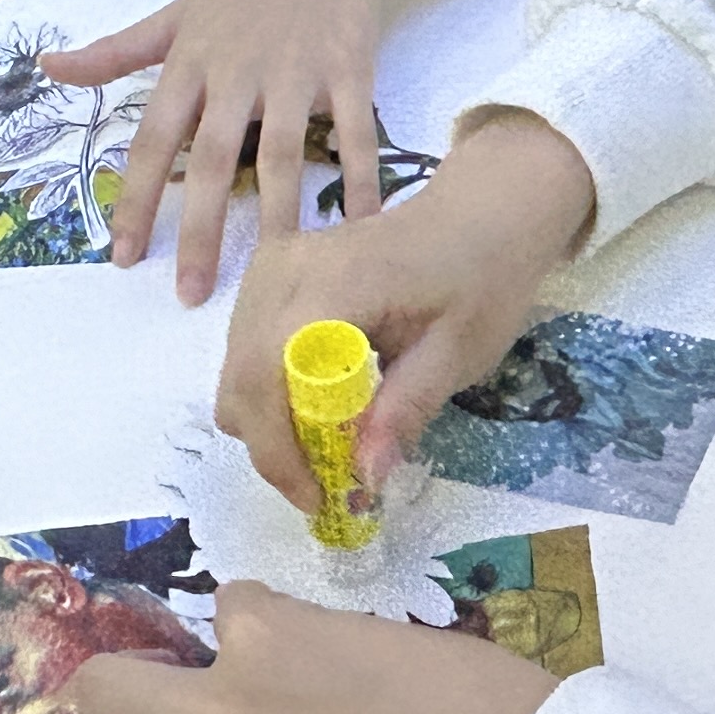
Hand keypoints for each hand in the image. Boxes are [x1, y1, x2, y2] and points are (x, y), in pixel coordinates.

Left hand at [48, 0, 404, 304]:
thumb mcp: (175, 16)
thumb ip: (115, 53)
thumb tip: (49, 66)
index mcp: (190, 64)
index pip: (153, 140)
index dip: (135, 200)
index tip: (121, 257)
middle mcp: (238, 73)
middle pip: (212, 159)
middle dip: (199, 228)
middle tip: (190, 291)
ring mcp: (295, 74)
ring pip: (282, 154)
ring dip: (279, 214)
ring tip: (276, 271)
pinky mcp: (348, 72)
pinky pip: (355, 135)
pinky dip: (362, 181)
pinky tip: (364, 228)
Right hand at [215, 115, 593, 509]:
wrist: (479, 216)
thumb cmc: (480, 278)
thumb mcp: (459, 352)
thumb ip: (406, 409)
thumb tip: (364, 477)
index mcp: (335, 283)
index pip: (269, 374)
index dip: (279, 448)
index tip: (316, 498)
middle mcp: (285, 269)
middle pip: (239, 380)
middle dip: (273, 446)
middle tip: (324, 484)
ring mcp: (271, 267)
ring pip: (234, 371)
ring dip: (270, 422)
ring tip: (327, 446)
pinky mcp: (270, 274)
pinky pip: (245, 350)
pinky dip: (272, 391)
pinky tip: (320, 405)